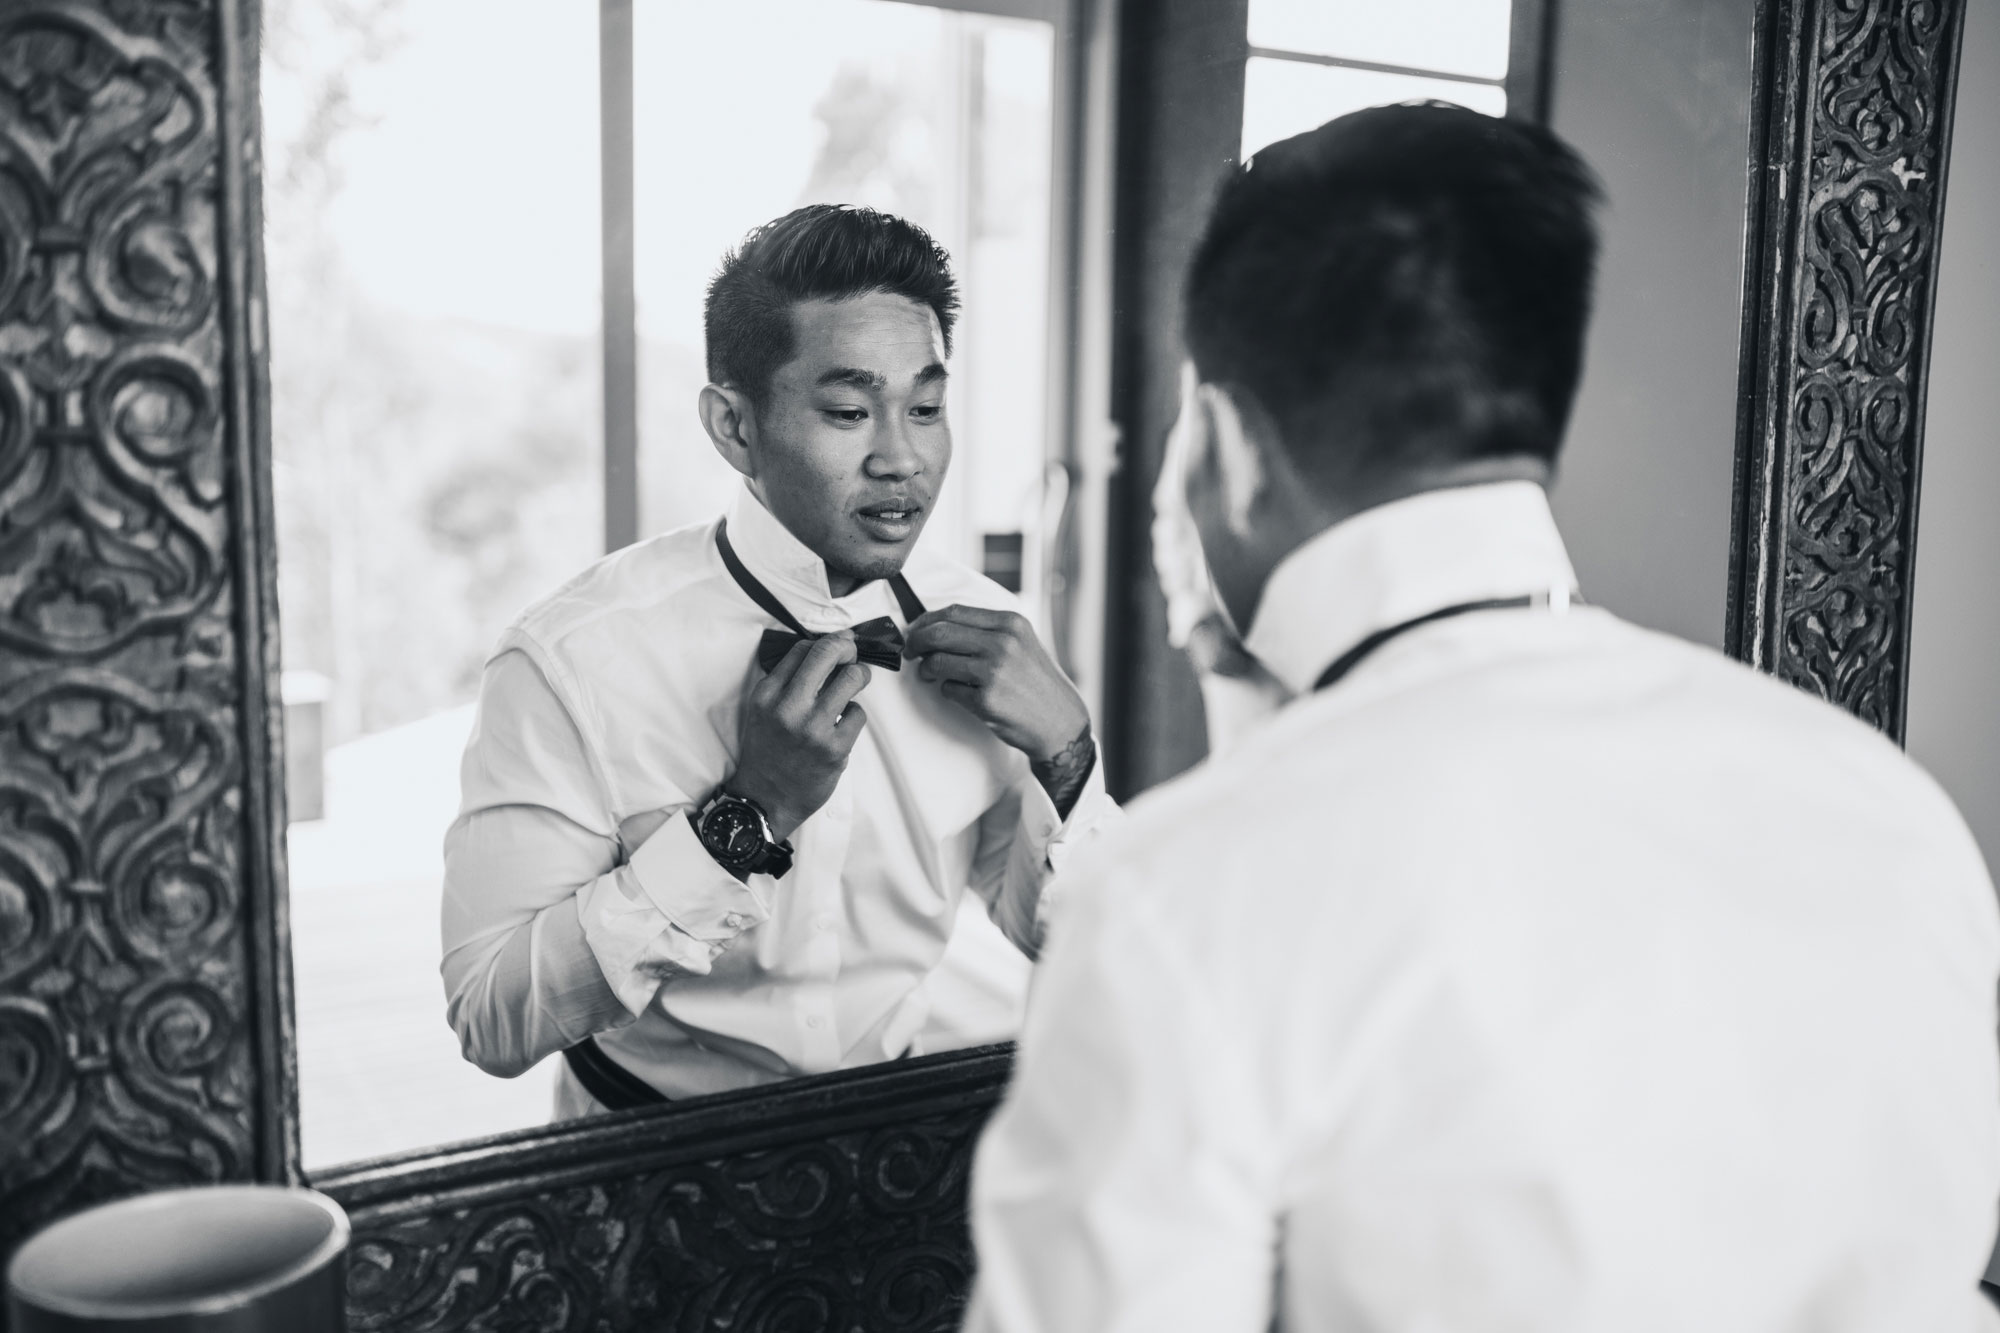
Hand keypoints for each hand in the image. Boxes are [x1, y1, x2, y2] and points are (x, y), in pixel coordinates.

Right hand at [728, 633, 871, 841]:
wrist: (765, 799)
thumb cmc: (769, 753)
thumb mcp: (764, 711)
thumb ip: (787, 682)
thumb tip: (827, 649)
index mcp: (767, 694)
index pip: (802, 649)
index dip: (827, 642)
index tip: (839, 645)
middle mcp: (787, 707)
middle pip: (828, 653)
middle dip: (847, 647)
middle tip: (852, 655)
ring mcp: (812, 728)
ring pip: (852, 678)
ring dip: (859, 677)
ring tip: (855, 683)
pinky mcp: (834, 748)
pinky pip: (857, 713)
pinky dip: (853, 715)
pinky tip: (842, 725)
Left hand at [904, 605, 1090, 764]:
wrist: (1060, 720)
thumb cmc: (1036, 682)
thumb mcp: (1021, 643)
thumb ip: (986, 631)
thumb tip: (937, 626)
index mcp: (1010, 623)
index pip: (953, 612)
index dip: (926, 621)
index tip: (915, 631)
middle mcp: (1003, 643)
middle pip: (939, 633)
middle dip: (916, 642)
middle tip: (909, 652)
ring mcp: (994, 671)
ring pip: (937, 662)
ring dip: (927, 669)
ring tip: (931, 674)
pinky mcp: (986, 700)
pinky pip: (947, 689)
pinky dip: (947, 691)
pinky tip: (961, 693)